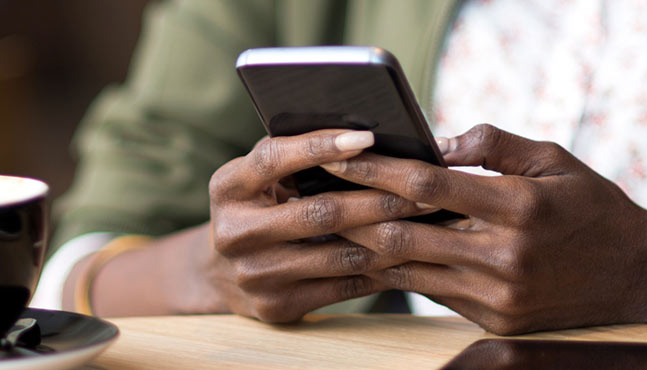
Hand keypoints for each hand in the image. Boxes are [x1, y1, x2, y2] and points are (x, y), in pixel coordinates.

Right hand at [202, 129, 438, 321]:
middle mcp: (234, 233)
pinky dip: (380, 270)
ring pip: (339, 255)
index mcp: (227, 188)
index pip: (273, 159)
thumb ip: (295, 157)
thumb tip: (364, 138)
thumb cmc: (258, 207)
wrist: (221, 274)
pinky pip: (343, 286)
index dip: (319, 146)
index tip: (366, 137)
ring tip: (425, 223)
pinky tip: (407, 256)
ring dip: (390, 238)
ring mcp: (255, 274)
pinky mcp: (276, 306)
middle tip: (423, 190)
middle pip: (320, 213)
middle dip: (379, 199)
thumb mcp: (259, 179)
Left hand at [323, 124, 646, 334]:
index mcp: (520, 208)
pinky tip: (374, 251)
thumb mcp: (555, 159)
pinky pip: (431, 292)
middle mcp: (505, 257)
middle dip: (353, 213)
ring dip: (366, 247)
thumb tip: (439, 142)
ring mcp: (498, 297)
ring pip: (409, 270)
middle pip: (403, 236)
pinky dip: (400, 270)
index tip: (340, 156)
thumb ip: (495, 145)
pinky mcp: (494, 322)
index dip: (376, 171)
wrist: (640, 278)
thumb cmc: (595, 208)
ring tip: (333, 222)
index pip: (427, 188)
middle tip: (317, 194)